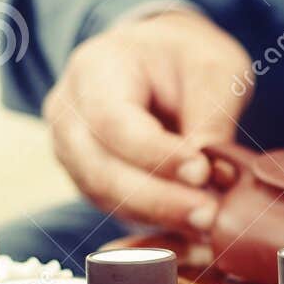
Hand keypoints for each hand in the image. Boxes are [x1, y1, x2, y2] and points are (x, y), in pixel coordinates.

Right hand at [43, 8, 251, 229]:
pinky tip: (190, 225)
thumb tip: (215, 177)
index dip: (156, 154)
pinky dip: (152, 221)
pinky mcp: (87, 178)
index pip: (113, 121)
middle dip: (158, 198)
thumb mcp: (213, 69)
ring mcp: (71, 149)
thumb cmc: (186, 58)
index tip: (202, 171)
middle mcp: (69, 113)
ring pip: (105, 197)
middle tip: (209, 213)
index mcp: (95, 69)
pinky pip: (114, 207)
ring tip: (206, 221)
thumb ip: (211, 118)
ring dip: (157, 216)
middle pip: (100, 169)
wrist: (158, 60)